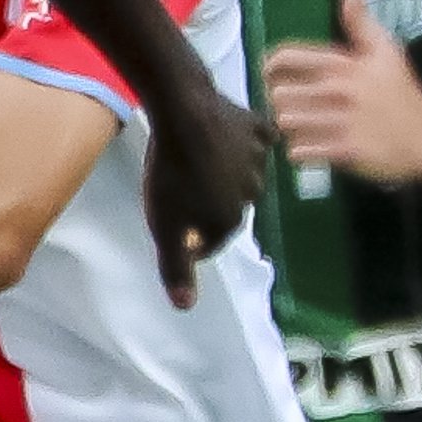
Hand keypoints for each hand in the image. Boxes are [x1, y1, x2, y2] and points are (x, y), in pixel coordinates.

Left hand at [135, 84, 268, 304]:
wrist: (184, 114)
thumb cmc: (170, 173)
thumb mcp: (164, 225)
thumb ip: (176, 266)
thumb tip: (185, 307)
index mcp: (229, 220)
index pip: (211, 240)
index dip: (190, 239)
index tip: (175, 233)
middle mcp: (252, 193)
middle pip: (229, 205)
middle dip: (210, 205)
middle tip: (183, 192)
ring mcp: (257, 159)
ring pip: (244, 172)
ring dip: (226, 172)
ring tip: (201, 162)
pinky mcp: (256, 126)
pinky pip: (257, 137)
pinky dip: (246, 139)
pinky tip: (233, 135)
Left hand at [262, 0, 421, 188]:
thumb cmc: (402, 93)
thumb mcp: (386, 50)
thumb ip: (360, 20)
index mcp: (343, 64)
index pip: (286, 59)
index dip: (271, 68)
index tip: (272, 77)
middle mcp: (339, 90)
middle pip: (280, 94)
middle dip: (281, 102)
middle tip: (292, 107)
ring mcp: (342, 121)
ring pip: (287, 122)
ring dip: (290, 127)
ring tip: (302, 127)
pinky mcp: (345, 151)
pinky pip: (301, 151)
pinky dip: (300, 152)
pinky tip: (311, 148)